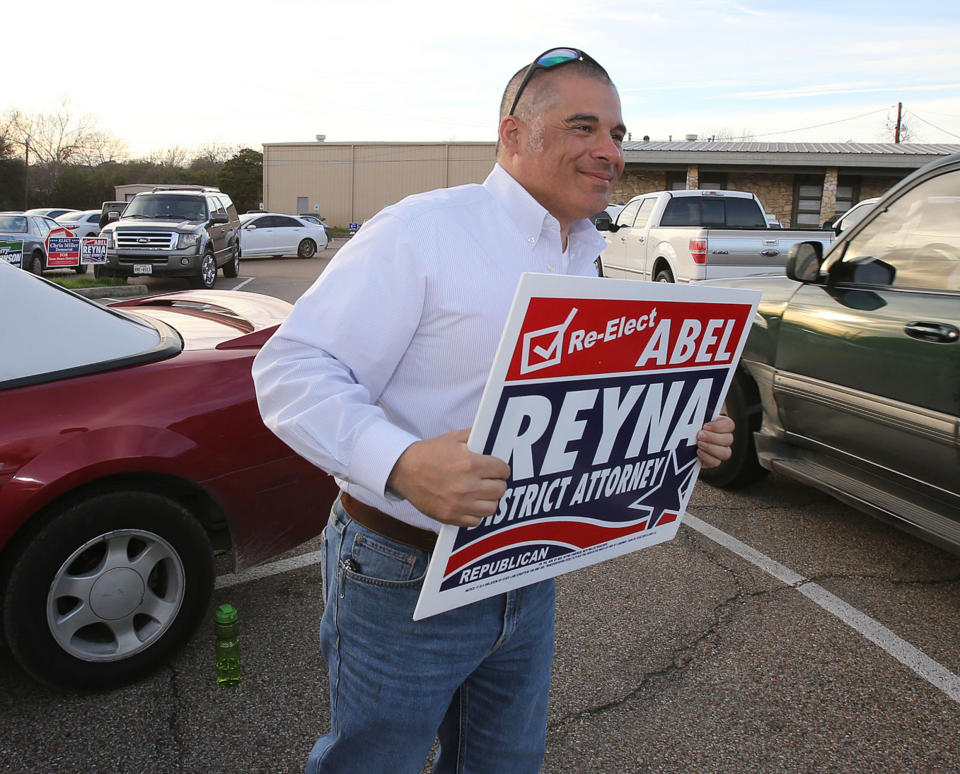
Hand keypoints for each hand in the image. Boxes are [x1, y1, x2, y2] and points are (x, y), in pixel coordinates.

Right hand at [387, 429, 509, 526]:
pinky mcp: (450, 517)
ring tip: (482, 493)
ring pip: (492, 508)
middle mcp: (467, 486)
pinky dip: (475, 514)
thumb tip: (493, 436)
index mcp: (470, 464)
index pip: (502, 470)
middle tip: (490, 480)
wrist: (403, 470)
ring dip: (489, 500)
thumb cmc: (428, 454)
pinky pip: (476, 521)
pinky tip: (470, 504)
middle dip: (497, 483)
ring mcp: (459, 504)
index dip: (501, 468)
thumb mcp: (453, 438)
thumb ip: (475, 436)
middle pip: (500, 489)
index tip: (498, 469)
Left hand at [696, 415, 734, 468]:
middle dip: (713, 437)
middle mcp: (725, 439)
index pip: (729, 425)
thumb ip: (699, 417)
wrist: (684, 440)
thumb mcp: (695, 419)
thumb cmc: (691, 426)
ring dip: (711, 448)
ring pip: (726, 453)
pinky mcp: (713, 461)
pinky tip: (698, 452)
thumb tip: (697, 412)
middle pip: (728, 439)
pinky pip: (716, 463)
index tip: (705, 426)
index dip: (718, 426)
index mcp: (723, 426)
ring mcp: (721, 452)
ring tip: (699, 444)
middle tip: (699, 435)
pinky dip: (707, 457)